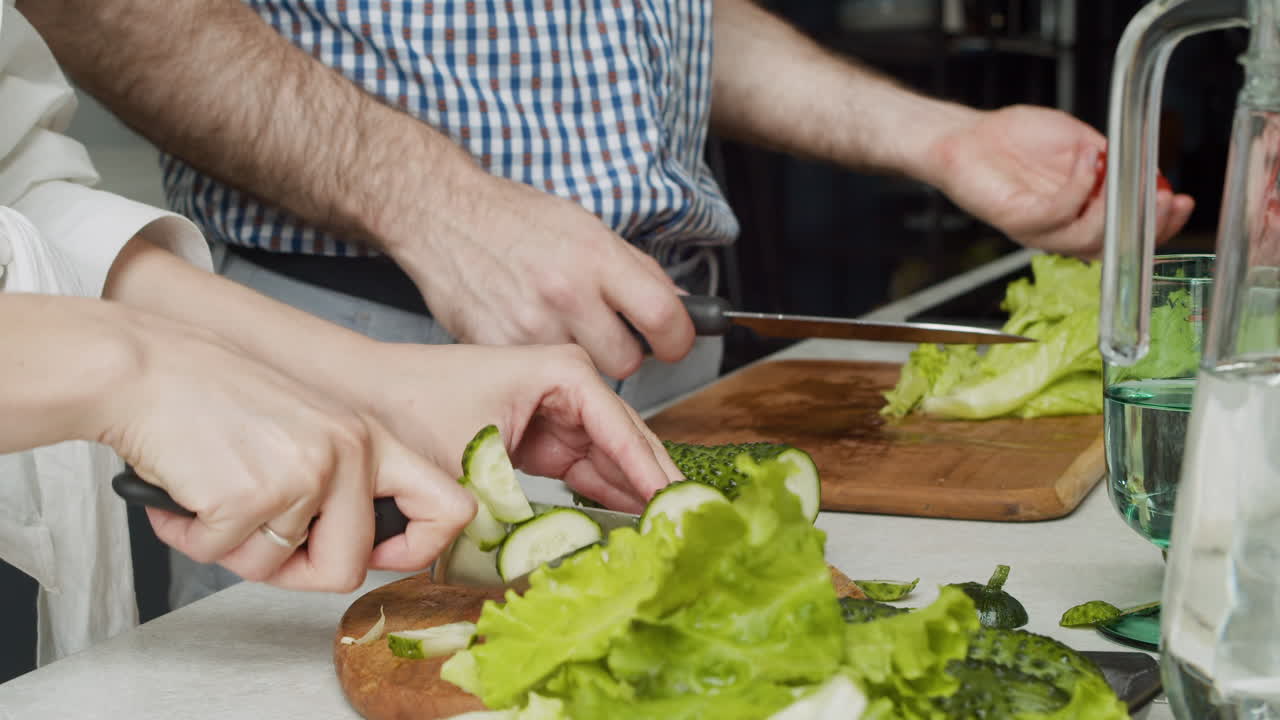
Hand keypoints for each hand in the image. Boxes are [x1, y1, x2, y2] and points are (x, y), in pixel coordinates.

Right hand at [93, 311, 474, 589]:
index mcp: (369, 438)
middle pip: (348, 569)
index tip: (381, 557)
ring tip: (213, 499)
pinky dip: (194, 539)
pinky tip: (185, 497)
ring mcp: (303, 474)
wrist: (144, 368)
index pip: (449, 507)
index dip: (419, 550)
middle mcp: (348, 453)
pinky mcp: (251, 495)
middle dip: (297, 572)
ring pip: (278, 569)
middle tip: (257, 538)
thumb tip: (360, 554)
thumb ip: (343, 482)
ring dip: (234, 550)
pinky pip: (224, 557)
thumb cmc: (214, 401)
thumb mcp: (307, 427)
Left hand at [338, 342, 683, 513]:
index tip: (677, 510)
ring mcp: (554, 407)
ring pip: (609, 458)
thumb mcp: (469, 469)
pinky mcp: (539, 433)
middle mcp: (566, 383)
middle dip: (652, 486)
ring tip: (660, 535)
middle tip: (680, 530)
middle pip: (626, 442)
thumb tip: (560, 562)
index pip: (624, 429)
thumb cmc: (409, 407)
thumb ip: (518, 519)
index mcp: (561, 372)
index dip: (653, 475)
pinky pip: (583, 468)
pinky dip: (600, 497)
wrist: (362, 395)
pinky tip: (622, 526)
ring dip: (631, 496)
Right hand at [386, 170, 695, 379]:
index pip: (664, 317)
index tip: (674, 341)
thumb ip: (634, 269)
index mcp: (596, 256)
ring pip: (584, 372)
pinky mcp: (497, 345)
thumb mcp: (586, 226)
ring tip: (562, 327)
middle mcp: (566, 292)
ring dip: (582, 358)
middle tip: (608, 332)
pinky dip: (542, 359)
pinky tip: (530, 330)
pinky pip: (541, 370)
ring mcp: (529, 324)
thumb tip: (678, 303)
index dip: (679, 338)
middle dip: (624, 353)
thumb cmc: (514, 218)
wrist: (442, 214)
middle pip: (627, 362)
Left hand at [929, 105, 1194, 257]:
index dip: (1158, 225)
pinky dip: (1080, 184)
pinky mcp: (1016, 219)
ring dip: (1114, 209)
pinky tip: (1088, 156)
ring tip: (1126, 172)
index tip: (1184, 202)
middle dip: (1147, 226)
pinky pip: (1057, 212)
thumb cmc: (1016, 140)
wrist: (968, 135)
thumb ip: (1111, 158)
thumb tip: (1148, 168)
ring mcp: (1037, 228)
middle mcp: (1059, 229)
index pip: (1125, 234)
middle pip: (1111, 246)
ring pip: (1086, 238)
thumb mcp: (1080, 142)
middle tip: (1168, 199)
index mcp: (1079, 215)